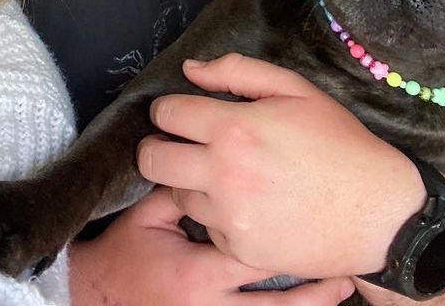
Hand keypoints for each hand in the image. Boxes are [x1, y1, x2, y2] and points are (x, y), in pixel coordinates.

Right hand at [69, 187, 354, 305]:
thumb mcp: (144, 216)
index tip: (307, 192)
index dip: (278, 215)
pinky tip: (322, 295)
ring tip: (345, 280)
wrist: (99, 300)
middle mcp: (215, 304)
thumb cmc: (122, 253)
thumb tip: (217, 154)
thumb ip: (182, 186)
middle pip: (276, 283)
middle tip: (345, 243)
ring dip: (314, 298)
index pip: (250, 239)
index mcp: (197, 269)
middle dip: (309, 262)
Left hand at [136, 53, 424, 278]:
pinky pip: (205, 228)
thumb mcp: (296, 91)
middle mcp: (224, 174)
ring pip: (175, 194)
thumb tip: (191, 69)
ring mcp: (230, 217)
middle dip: (159, 146)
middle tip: (181, 145)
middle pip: (151, 158)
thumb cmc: (340, 145)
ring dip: (189, 181)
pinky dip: (217, 215)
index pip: (166, 113)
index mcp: (235, 128)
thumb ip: (238, 72)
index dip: (169, 109)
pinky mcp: (239, 250)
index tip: (181, 114)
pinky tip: (246, 205)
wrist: (381, 214)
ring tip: (221, 175)